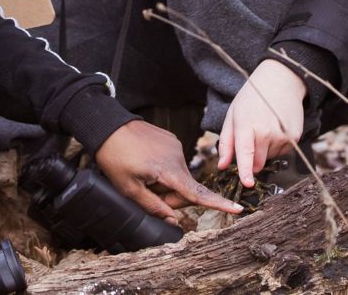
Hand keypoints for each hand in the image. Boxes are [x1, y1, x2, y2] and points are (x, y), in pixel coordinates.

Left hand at [95, 120, 241, 222]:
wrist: (108, 127)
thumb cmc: (115, 158)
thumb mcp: (129, 189)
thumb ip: (153, 206)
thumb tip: (173, 220)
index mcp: (170, 170)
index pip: (198, 194)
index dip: (219, 204)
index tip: (238, 209)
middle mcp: (178, 157)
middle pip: (185, 188)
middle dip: (170, 197)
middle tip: (146, 193)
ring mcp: (175, 146)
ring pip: (178, 176)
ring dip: (166, 183)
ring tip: (142, 175)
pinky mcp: (171, 139)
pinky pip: (173, 163)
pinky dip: (163, 170)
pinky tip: (145, 164)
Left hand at [217, 59, 305, 186]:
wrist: (280, 81)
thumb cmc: (251, 99)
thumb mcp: (233, 115)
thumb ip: (226, 142)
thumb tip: (222, 166)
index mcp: (247, 125)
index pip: (245, 153)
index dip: (245, 171)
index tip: (247, 183)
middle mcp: (266, 132)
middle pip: (257, 164)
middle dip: (252, 159)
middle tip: (251, 138)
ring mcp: (283, 135)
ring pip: (270, 159)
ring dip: (265, 151)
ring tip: (265, 127)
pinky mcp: (295, 137)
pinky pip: (282, 153)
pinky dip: (277, 146)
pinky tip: (275, 129)